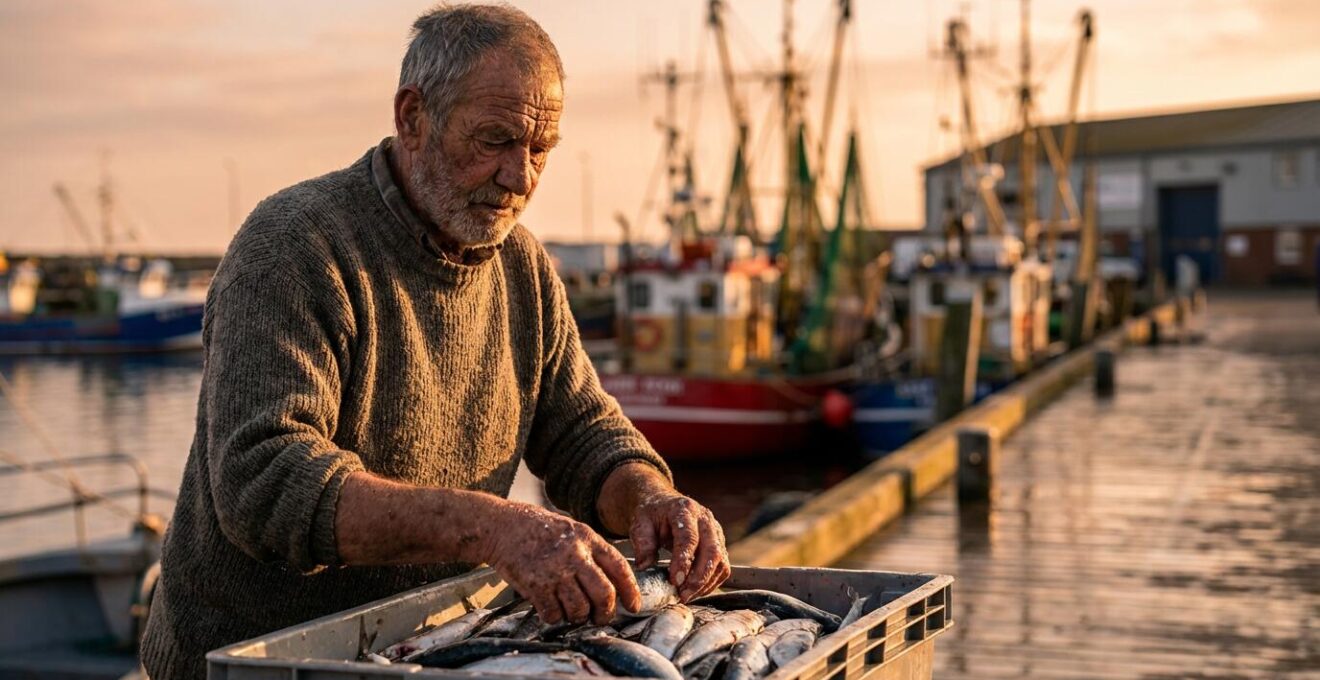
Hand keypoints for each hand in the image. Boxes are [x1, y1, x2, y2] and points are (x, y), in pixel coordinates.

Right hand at [482, 500, 641, 624]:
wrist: (502, 526)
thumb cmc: (539, 530)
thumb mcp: (572, 530)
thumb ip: (591, 552)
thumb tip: (612, 583)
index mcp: (587, 539)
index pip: (620, 568)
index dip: (631, 591)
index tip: (634, 606)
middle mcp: (574, 554)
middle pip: (604, 594)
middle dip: (606, 613)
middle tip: (601, 618)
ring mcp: (555, 571)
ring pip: (580, 609)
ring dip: (578, 617)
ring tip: (573, 613)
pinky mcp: (535, 585)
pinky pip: (553, 614)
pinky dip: (554, 617)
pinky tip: (551, 609)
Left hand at [629, 492, 730, 600]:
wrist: (664, 505)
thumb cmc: (652, 516)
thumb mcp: (640, 524)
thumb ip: (643, 544)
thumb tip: (645, 566)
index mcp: (684, 510)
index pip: (689, 538)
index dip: (683, 562)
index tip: (674, 581)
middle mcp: (705, 519)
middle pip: (712, 551)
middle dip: (699, 578)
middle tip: (683, 595)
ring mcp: (715, 531)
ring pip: (721, 561)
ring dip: (706, 583)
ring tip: (687, 596)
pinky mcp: (720, 543)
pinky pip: (723, 566)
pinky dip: (712, 582)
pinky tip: (696, 590)